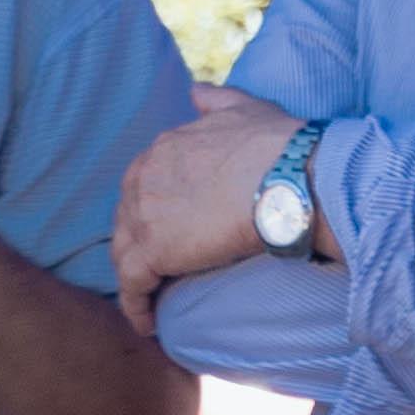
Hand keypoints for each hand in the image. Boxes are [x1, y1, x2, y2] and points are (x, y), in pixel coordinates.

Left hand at [112, 88, 302, 327]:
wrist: (290, 179)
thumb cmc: (279, 146)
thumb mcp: (246, 107)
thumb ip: (217, 99)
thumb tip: (195, 91)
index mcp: (165, 147)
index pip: (144, 183)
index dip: (153, 208)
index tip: (168, 229)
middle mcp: (145, 176)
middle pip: (127, 217)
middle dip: (138, 241)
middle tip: (156, 267)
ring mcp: (144, 214)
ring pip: (124, 252)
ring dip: (133, 276)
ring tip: (149, 299)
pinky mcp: (153, 251)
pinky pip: (131, 285)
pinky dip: (134, 306)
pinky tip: (146, 324)